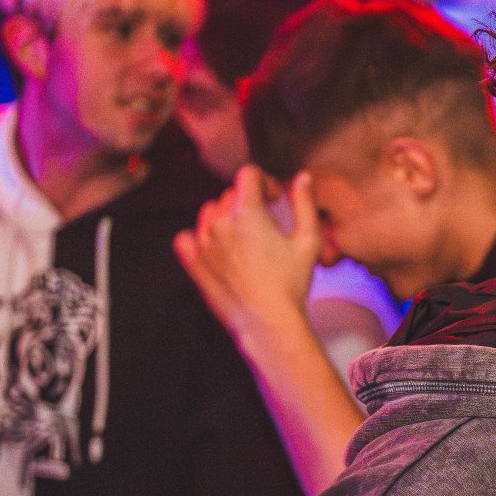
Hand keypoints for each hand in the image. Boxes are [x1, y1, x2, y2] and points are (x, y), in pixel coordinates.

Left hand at [174, 166, 321, 343]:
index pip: (248, 175)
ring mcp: (204, 242)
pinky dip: (199, 237)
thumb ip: (305, 203)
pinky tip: (218, 246)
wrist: (268, 321)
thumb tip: (302, 178)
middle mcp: (220, 223)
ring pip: (209, 213)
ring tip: (245, 236)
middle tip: (267, 222)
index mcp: (248, 213)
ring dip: (226, 216)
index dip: (265, 181)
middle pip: (230, 194)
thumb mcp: (309, 240)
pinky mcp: (195, 262)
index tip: (275, 198)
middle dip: (249, 201)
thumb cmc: (290, 284)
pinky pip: (187, 237)